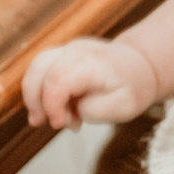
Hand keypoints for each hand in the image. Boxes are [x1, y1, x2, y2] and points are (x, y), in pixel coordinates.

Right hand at [22, 38, 157, 128]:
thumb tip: (71, 109)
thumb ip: (93, 110)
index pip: (58, 80)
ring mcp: (68, 49)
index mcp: (93, 62)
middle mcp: (76, 50)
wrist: (140, 66)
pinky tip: (53, 109)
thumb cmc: (132, 87)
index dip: (51, 105)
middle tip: (44, 123)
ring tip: (43, 118)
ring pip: (36, 66)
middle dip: (35, 100)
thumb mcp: (122, 107)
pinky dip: (40, 90)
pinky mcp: (62, 54)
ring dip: (33, 95)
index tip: (60, 124)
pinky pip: (41, 69)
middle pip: (39, 68)